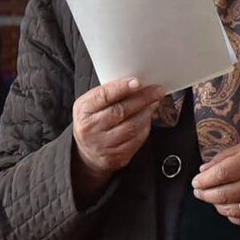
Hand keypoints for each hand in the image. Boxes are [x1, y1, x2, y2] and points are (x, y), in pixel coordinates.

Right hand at [70, 78, 166, 197]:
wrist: (87, 152)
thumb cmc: (93, 121)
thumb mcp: (91, 105)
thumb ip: (109, 94)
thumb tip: (137, 84)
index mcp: (83, 110)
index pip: (103, 96)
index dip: (121, 88)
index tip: (138, 82)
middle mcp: (90, 128)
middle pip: (121, 111)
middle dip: (142, 98)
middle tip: (157, 90)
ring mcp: (102, 145)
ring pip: (132, 126)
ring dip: (147, 112)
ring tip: (154, 102)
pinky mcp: (115, 157)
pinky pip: (136, 139)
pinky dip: (145, 126)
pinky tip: (147, 118)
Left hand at [190, 140, 239, 226]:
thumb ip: (225, 157)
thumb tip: (204, 170)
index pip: (222, 174)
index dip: (205, 180)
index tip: (196, 181)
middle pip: (224, 194)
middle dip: (205, 194)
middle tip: (199, 192)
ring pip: (231, 209)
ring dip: (216, 205)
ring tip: (212, 199)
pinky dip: (231, 215)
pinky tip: (228, 207)